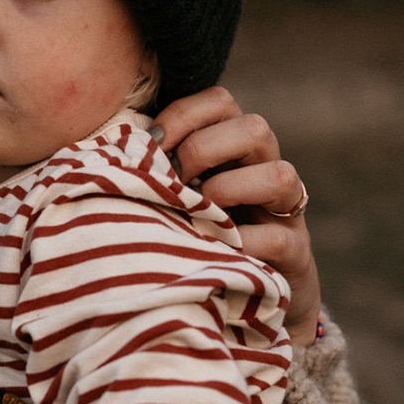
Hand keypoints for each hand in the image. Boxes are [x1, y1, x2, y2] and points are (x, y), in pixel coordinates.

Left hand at [152, 86, 321, 345]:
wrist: (244, 302)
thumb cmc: (193, 237)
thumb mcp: (173, 198)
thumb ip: (153, 172)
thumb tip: (106, 152)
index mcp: (232, 148)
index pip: (220, 101)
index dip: (184, 114)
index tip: (149, 142)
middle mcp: (264, 169)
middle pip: (255, 128)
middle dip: (204, 150)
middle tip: (174, 182)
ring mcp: (285, 212)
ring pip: (282, 174)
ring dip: (229, 191)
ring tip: (198, 214)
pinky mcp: (296, 253)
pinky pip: (278, 237)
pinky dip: (241, 243)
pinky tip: (213, 251)